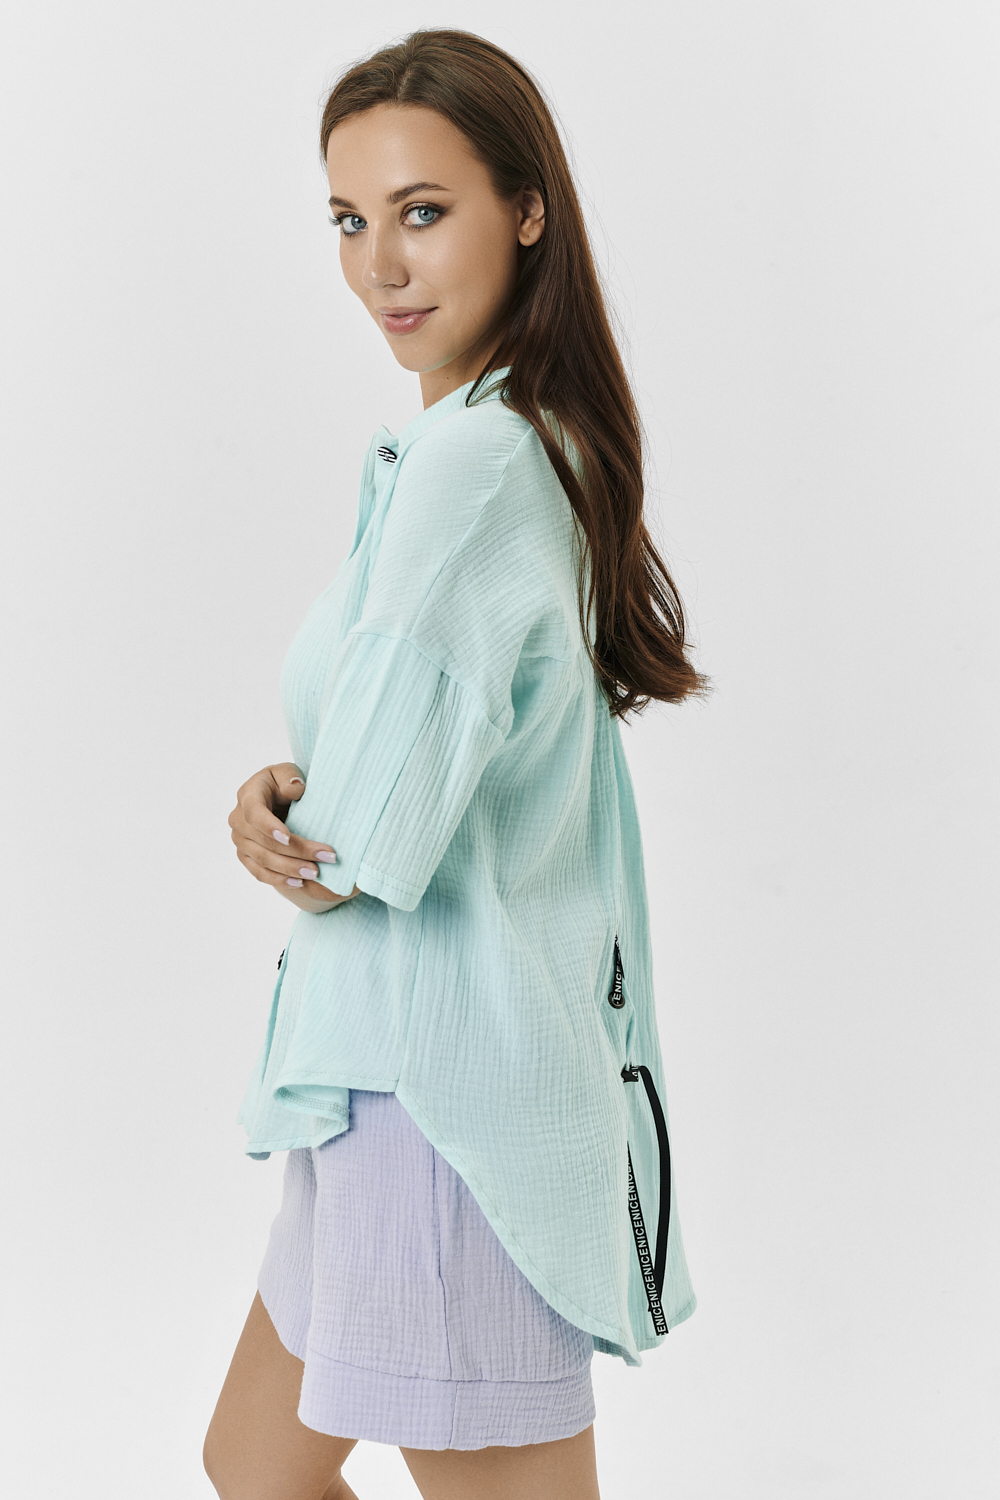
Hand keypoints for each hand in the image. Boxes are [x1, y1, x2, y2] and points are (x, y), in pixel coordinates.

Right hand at [228, 762, 359, 912]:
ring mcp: (241, 840)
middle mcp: (238, 819)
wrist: (277, 800)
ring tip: (315, 872)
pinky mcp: (246, 856)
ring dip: (290, 869)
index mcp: (248, 795)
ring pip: (263, 860)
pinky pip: (260, 873)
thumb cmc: (284, 783)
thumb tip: (294, 788)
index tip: (288, 838)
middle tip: (322, 858)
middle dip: (295, 852)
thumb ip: (289, 777)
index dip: (269, 826)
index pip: (254, 813)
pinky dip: (279, 879)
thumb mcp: (288, 772)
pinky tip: (299, 882)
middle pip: (263, 841)